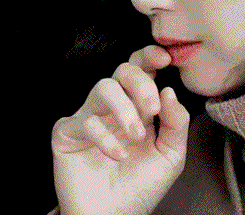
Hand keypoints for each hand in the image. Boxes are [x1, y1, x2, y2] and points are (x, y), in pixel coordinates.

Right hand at [51, 45, 190, 214]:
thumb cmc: (142, 186)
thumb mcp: (171, 154)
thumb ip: (176, 122)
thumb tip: (169, 90)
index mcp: (139, 106)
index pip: (142, 69)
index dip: (149, 57)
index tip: (164, 58)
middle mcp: (114, 107)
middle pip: (123, 70)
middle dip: (141, 83)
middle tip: (153, 108)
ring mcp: (90, 117)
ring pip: (103, 87)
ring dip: (125, 108)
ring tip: (137, 136)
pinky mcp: (68, 133)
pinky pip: (85, 121)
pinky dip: (106, 138)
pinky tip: (118, 155)